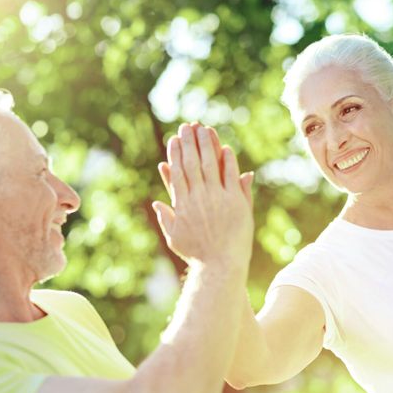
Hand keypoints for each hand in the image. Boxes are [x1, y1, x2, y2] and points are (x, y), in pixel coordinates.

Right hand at [152, 124, 253, 267]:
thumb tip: (157, 203)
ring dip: (207, 145)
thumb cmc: (197, 255)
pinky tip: (225, 149)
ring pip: (210, 165)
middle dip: (189, 142)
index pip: (178, 172)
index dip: (176, 153)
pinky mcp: (236, 202)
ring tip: (204, 129)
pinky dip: (228, 162)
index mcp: (182, 205)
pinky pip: (231, 176)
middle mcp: (199, 198)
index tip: (174, 139)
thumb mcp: (176, 238)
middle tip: (188, 126)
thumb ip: (167, 218)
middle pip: (192, 163)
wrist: (220, 266)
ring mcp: (218, 199)